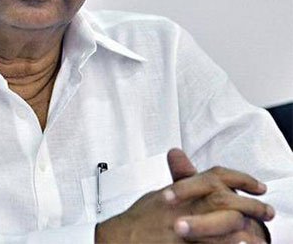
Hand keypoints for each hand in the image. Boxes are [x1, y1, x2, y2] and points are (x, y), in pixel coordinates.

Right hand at [95, 149, 272, 242]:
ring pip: (223, 223)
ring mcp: (187, 226)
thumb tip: (178, 155)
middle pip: (224, 199)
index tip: (256, 185)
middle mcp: (186, 205)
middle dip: (250, 204)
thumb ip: (177, 178)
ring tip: (262, 232)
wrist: (125, 237)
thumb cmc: (139, 218)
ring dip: (246, 227)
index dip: (239, 178)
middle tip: (266, 210)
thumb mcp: (159, 192)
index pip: (215, 176)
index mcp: (181, 190)